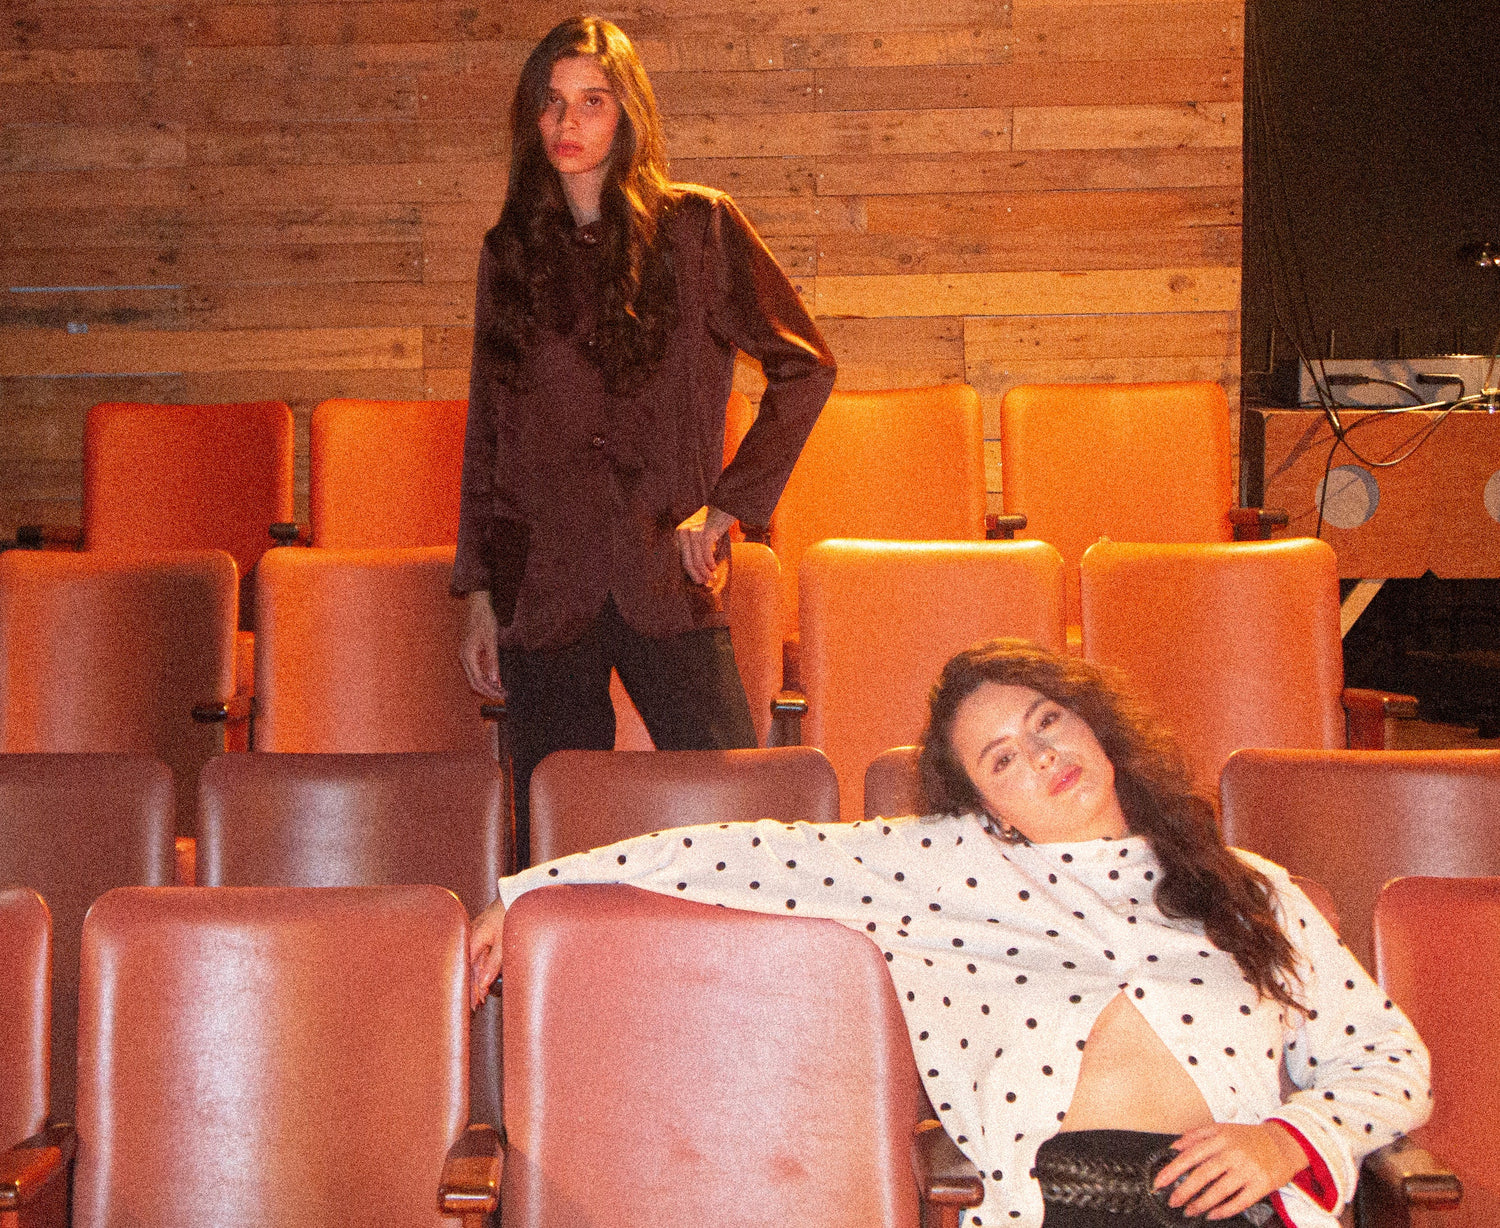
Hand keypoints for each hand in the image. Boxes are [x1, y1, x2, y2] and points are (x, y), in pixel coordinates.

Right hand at [459, 591, 505, 700]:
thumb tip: (495, 680)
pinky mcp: (469, 654)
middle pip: (474, 683)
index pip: (478, 681)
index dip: (490, 690)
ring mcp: (466, 656)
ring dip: (487, 685)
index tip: (501, 695)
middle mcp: (464, 658)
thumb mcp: (492, 641)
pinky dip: (485, 677)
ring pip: (474, 678)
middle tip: (503, 695)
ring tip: (501, 690)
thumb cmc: (485, 620)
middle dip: (488, 691)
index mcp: (468, 656)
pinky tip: (495, 680)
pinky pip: (475, 671)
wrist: (478, 607)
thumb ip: (493, 662)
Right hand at [468, 898, 506, 1008]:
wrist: (520, 891)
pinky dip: (484, 966)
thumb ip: (493, 963)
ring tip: (480, 997)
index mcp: (474, 938)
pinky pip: (482, 953)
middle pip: (470, 966)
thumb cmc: (511, 911)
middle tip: (475, 1006)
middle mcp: (474, 936)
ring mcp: (480, 933)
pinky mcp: (488, 930)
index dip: (470, 987)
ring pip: (476, 961)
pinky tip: (486, 976)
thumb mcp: (504, 941)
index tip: (473, 1004)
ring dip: (479, 978)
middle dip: (473, 986)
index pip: (468, 969)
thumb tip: (483, 983)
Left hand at [675, 505, 734, 585]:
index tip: (697, 581)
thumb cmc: (712, 523)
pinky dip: (710, 563)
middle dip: (695, 575)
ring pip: (696, 560)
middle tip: (704, 583)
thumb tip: (696, 573)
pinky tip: (714, 567)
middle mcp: (682, 533)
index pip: (679, 559)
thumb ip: (694, 549)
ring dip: (705, 572)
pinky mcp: (704, 532)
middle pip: (686, 562)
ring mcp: (692, 532)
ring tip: (712, 577)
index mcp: (678, 535)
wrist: (724, 505)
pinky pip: (705, 554)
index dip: (688, 572)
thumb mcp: (698, 534)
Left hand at [1153, 1122, 1307, 1220]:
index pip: (1191, 1155)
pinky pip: (1240, 1201)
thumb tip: (1174, 1146)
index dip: (1173, 1169)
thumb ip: (1196, 1135)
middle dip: (1184, 1190)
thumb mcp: (1222, 1128)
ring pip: (1220, 1190)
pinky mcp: (1262, 1184)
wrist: (1284, 1142)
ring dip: (1201, 1203)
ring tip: (1189, 1210)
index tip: (1159, 1181)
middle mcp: (1233, 1153)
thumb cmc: (1249, 1138)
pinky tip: (1212, 1214)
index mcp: (1221, 1138)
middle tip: (1172, 1201)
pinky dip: (1224, 1210)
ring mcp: (1248, 1169)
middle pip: (1203, 1174)